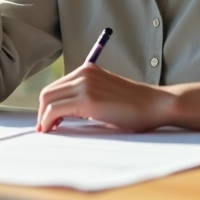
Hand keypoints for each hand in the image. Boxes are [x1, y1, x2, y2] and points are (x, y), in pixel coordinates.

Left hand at [36, 64, 175, 132]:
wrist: (156, 105)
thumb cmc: (135, 105)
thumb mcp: (106, 94)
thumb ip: (87, 96)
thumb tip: (64, 112)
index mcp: (88, 69)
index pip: (57, 86)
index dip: (48, 103)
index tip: (49, 119)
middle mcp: (84, 73)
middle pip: (48, 91)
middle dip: (43, 111)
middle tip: (46, 127)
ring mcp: (85, 85)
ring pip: (47, 100)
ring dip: (44, 117)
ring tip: (49, 130)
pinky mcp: (87, 100)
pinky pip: (55, 109)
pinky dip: (48, 121)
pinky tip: (51, 129)